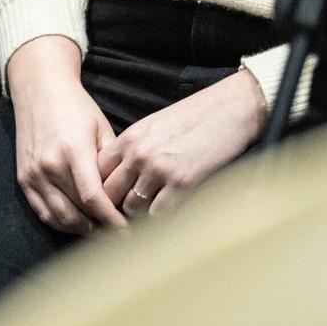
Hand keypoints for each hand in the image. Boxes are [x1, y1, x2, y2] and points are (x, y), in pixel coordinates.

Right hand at [7, 36, 126, 234]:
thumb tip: (127, 196)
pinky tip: (78, 224)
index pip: (93, 199)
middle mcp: (50, 165)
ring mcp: (33, 174)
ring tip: (100, 232)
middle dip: (100, 229)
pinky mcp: (24, 179)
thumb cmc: (76, 108)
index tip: (127, 231)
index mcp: (73, 151)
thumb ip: (111, 164)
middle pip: (77, 213)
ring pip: (59, 218)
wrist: (39, 91)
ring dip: (81, 230)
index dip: (111, 220)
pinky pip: (43, 212)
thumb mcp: (101, 129)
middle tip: (118, 235)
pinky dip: (61, 223)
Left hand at [99, 68, 265, 218]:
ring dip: (139, 213)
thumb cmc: (193, 117)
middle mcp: (138, 155)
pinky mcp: (182, 183)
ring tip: (149, 211)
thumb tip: (120, 175)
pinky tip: (169, 209)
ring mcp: (158, 170)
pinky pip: (159, 213)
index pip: (98, 171)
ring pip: (132, 207)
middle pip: (110, 193)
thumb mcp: (153, 126)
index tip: (111, 195)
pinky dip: (161, 216)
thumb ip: (133, 148)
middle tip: (125, 212)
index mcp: (129, 138)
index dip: (102, 187)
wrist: (228, 110)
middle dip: (116, 205)